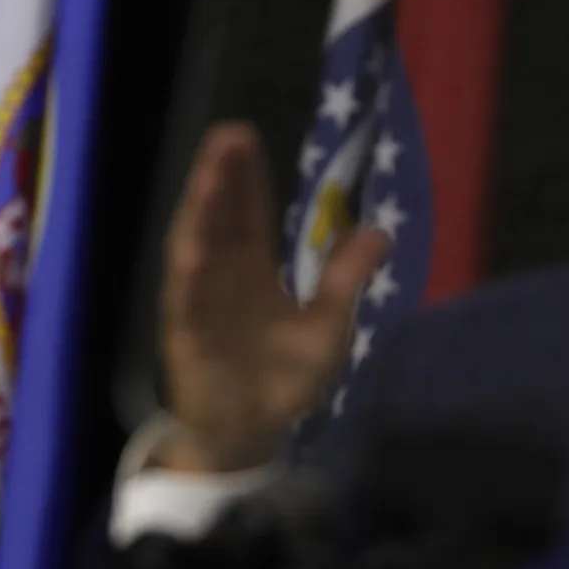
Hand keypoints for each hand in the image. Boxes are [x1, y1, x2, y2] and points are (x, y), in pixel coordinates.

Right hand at [156, 123, 388, 472]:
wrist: (252, 432)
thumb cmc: (282, 378)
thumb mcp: (328, 328)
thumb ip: (346, 280)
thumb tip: (381, 229)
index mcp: (253, 270)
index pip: (248, 213)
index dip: (246, 176)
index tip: (242, 136)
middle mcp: (222, 277)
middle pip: (220, 219)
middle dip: (221, 179)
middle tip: (226, 137)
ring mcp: (202, 304)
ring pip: (197, 250)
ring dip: (201, 215)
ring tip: (209, 178)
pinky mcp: (189, 338)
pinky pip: (187, 306)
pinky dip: (188, 280)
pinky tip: (192, 254)